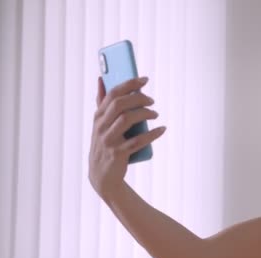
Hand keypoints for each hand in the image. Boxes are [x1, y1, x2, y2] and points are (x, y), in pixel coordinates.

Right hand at [89, 76, 164, 199]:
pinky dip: (152, 134)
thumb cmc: (106, 144)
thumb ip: (102, 102)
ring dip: (145, 114)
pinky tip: (162, 129)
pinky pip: (137, 141)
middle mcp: (100, 127)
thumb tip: (102, 78)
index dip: (129, 84)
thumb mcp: (100, 124)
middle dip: (138, 98)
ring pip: (127, 120)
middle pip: (119, 104)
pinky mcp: (118, 154)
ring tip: (155, 114)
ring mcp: (109, 140)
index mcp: (98, 116)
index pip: (112, 94)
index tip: (144, 79)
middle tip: (152, 101)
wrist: (102, 175)